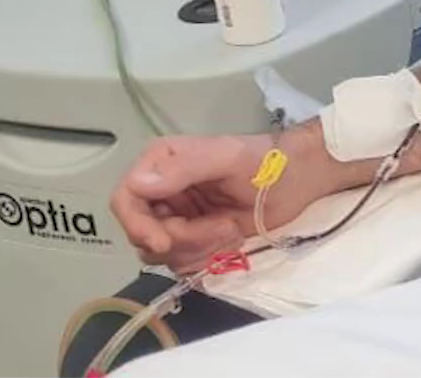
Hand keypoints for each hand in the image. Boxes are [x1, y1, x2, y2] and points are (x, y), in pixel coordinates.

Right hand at [109, 133, 321, 271]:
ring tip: (231, 228)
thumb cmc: (264, 162)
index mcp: (160, 164)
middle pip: (143, 234)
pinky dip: (207, 256)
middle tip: (223, 228)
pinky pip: (182, 261)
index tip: (164, 242)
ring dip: (200, 247)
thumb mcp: (226, 158)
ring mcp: (175, 217)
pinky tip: (230, 238)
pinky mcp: (192, 238)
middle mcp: (160, 191)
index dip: (138, 225)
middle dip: (183, 238)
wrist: (296, 180)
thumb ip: (184, 168)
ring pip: (162, 253)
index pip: (125, 200)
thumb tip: (139, 183)